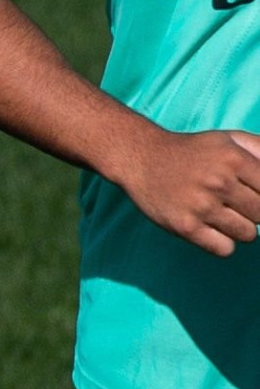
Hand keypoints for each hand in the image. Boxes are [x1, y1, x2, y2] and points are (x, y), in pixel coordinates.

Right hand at [110, 125, 259, 255]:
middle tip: (238, 204)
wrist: (141, 158)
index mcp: (235, 160)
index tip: (253, 197)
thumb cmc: (193, 151)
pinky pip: (224, 249)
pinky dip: (223, 243)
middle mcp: (219, 182)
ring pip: (247, 234)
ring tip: (223, 216)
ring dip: (240, 228)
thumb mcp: (230, 139)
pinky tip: (211, 229)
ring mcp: (201, 206)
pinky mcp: (184, 226)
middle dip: (255, 212)